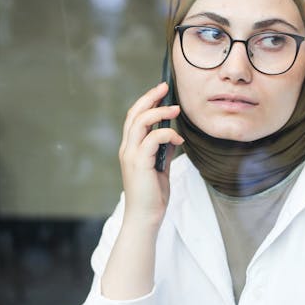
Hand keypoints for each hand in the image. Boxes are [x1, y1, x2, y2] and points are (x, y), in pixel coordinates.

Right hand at [119, 81, 183, 228]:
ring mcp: (131, 156)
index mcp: (130, 149)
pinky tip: (178, 138)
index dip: (146, 101)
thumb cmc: (152, 196)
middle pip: (134, 114)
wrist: (146, 218)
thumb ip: (163, 151)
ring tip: (175, 109)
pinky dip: (167, 134)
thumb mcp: (160, 168)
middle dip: (150, 97)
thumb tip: (173, 135)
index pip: (134, 118)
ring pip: (140, 122)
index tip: (161, 91)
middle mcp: (127, 149)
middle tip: (165, 87)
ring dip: (159, 112)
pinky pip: (152, 139)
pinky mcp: (139, 163)